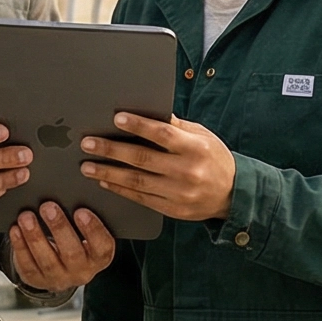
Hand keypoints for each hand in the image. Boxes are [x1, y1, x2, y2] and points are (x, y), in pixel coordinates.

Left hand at [8, 202, 117, 292]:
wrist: (59, 267)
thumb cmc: (75, 240)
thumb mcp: (85, 233)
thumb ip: (83, 219)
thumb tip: (71, 193)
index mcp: (99, 257)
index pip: (101, 246)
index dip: (93, 230)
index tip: (81, 211)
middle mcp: (81, 272)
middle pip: (72, 253)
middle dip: (59, 228)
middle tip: (48, 207)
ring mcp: (58, 278)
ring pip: (47, 260)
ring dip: (35, 237)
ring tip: (26, 217)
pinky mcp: (36, 279)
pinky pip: (27, 265)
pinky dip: (20, 246)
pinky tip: (16, 230)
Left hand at [80, 113, 235, 222]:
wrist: (234, 194)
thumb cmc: (215, 158)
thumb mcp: (202, 136)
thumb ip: (176, 126)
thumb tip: (148, 111)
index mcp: (196, 147)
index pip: (163, 134)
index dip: (139, 125)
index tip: (116, 119)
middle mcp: (187, 171)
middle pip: (143, 159)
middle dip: (111, 150)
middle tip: (88, 144)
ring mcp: (179, 193)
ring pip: (137, 181)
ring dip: (108, 173)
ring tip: (87, 166)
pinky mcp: (172, 209)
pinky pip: (141, 198)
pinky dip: (120, 190)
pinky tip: (105, 182)